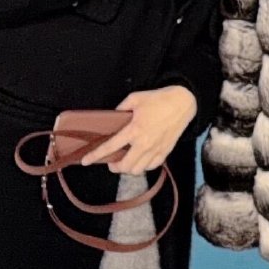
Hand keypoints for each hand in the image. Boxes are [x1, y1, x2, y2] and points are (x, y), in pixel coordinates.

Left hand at [81, 86, 196, 174]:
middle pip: (125, 166)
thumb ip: (121, 108)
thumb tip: (114, 117)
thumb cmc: (158, 99)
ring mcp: (156, 150)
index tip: (85, 161)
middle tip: (112, 161)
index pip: (111, 147)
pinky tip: (141, 160)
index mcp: (134, 129)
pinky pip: (151, 167)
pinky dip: (143, 166)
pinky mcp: (165, 152)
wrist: (183, 103)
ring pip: (138, 170)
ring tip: (126, 161)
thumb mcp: (135, 98)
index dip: (96, 155)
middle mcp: (144, 143)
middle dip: (114, 167)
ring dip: (129, 168)